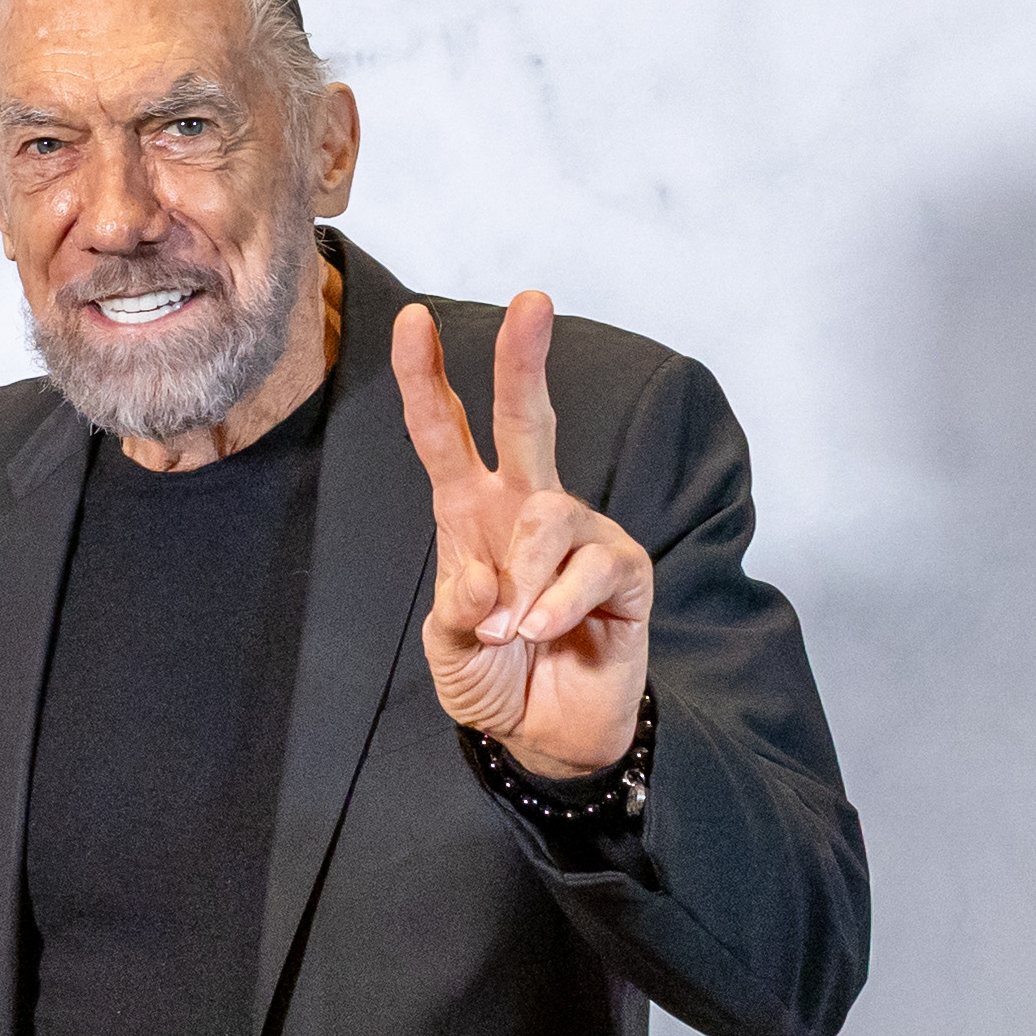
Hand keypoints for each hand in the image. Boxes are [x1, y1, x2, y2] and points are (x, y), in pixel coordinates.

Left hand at [395, 295, 651, 777]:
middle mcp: (527, 510)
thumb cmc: (493, 679)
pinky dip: (559, 605)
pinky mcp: (623, 570)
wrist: (547, 735)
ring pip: (551, 513)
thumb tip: (480, 581)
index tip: (412, 321)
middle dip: (524, 360)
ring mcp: (579, 535)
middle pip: (524, 420)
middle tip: (532, 301)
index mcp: (471, 514)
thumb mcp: (450, 651)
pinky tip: (546, 634)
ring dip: (524, 576)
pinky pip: (593, 567)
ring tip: (513, 630)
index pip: (446, 435)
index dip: (427, 380)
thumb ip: (454, 615)